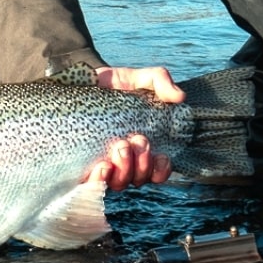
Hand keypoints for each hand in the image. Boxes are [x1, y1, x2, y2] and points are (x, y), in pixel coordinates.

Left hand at [86, 65, 184, 190]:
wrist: (83, 81)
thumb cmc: (116, 85)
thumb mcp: (140, 79)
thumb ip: (161, 81)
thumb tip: (180, 97)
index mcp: (142, 147)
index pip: (157, 172)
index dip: (161, 171)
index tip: (161, 156)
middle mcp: (125, 161)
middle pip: (139, 179)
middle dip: (142, 165)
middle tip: (137, 140)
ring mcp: (104, 164)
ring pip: (118, 183)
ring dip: (124, 170)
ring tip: (120, 146)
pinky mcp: (82, 164)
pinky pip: (92, 184)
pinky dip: (100, 180)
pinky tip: (103, 166)